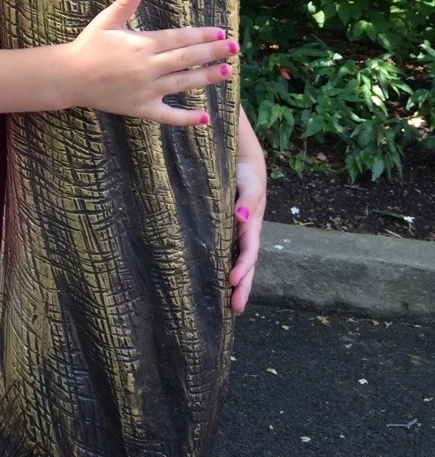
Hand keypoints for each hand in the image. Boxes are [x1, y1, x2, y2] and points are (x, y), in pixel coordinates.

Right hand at [64, 0, 238, 124]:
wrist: (70, 77)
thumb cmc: (88, 46)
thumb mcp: (106, 21)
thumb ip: (125, 3)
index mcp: (142, 45)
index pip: (179, 39)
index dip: (202, 35)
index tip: (221, 32)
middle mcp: (148, 68)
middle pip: (187, 59)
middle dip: (213, 53)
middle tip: (235, 48)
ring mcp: (146, 90)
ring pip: (183, 84)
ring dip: (207, 78)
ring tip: (227, 72)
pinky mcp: (141, 109)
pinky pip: (168, 115)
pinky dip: (187, 118)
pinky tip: (205, 117)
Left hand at [230, 108, 266, 312]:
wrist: (241, 159)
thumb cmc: (246, 172)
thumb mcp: (249, 184)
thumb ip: (246, 200)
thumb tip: (242, 218)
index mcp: (253, 225)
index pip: (249, 252)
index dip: (242, 268)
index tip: (231, 282)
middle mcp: (246, 232)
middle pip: (247, 264)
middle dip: (242, 286)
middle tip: (236, 309)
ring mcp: (237, 232)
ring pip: (237, 261)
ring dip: (235, 281)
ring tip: (228, 304)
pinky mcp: (226, 227)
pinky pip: (226, 250)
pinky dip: (225, 266)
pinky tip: (215, 278)